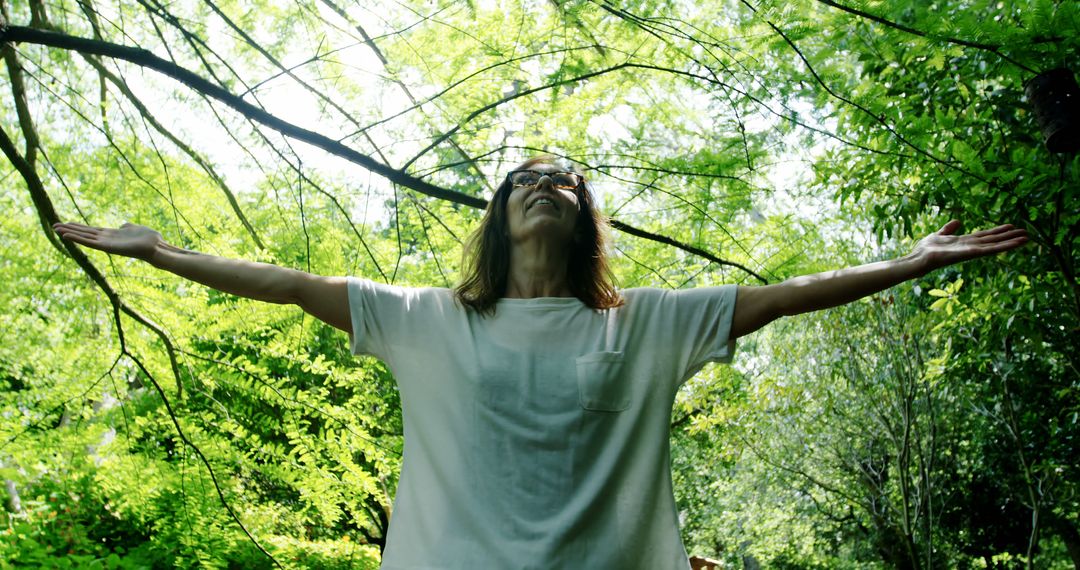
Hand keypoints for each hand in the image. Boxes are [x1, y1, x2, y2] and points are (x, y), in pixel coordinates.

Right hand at [53, 222, 162, 260]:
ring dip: (70, 234)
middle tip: (54, 226)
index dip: (79, 227)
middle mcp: (107, 240)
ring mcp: (106, 244)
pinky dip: (78, 239)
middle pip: (84, 233)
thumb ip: (126, 227)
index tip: (67, 223)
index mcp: (112, 235)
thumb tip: (123, 225)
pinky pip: (90, 243)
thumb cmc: (148, 239)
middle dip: (70, 230)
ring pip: (84, 238)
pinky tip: (68, 236)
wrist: (155, 247)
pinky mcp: (107, 248)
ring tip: (56, 229)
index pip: (91, 230)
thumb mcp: (134, 228)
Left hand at [910, 220, 1027, 272]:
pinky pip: (989, 249)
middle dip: (1009, 237)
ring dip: (1010, 242)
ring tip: (1026, 239)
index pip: (985, 235)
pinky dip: (1002, 247)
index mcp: (964, 242)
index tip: (1011, 227)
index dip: (998, 231)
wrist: (918, 259)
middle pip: (993, 240)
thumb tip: (958, 221)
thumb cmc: (925, 250)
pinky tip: (1013, 244)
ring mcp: (971, 251)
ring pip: (995, 245)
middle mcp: (970, 247)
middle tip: (1026, 233)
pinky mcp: (970, 254)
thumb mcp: (938, 234)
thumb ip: (948, 229)